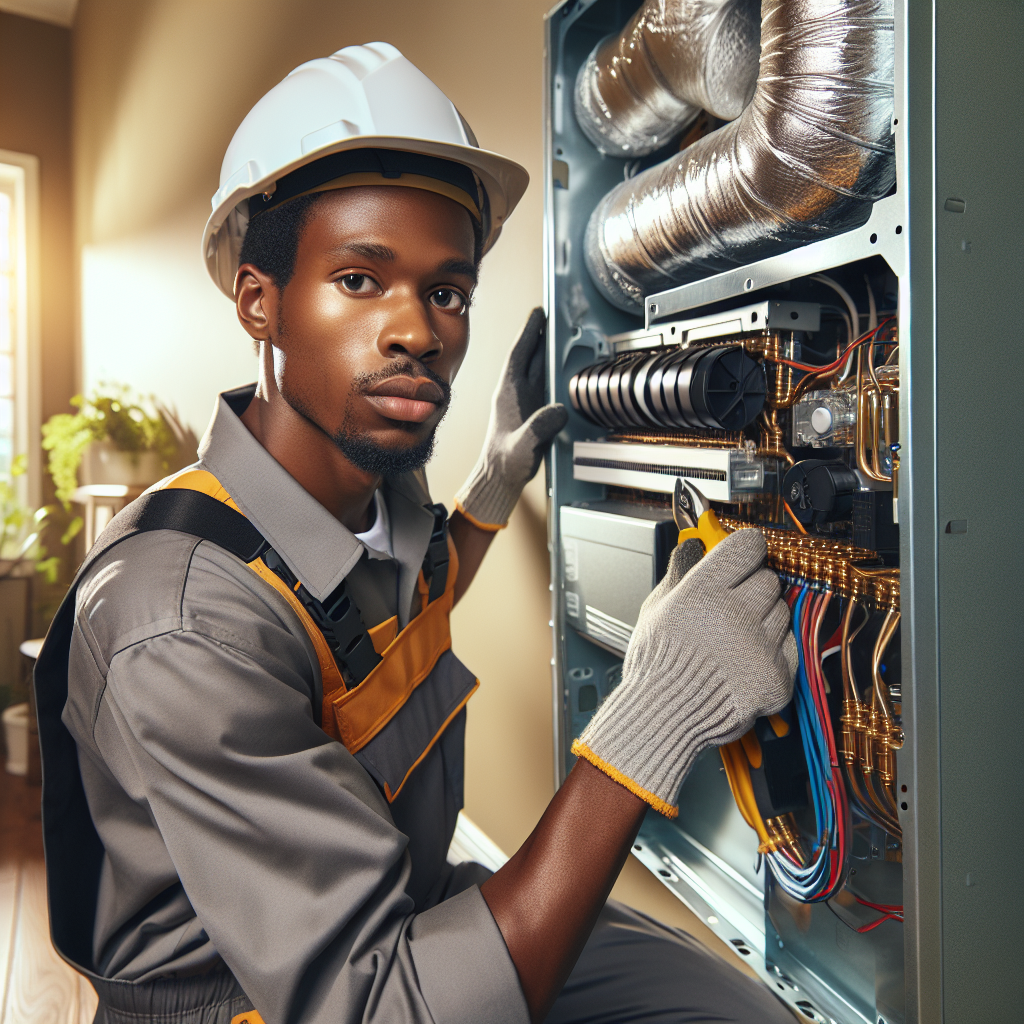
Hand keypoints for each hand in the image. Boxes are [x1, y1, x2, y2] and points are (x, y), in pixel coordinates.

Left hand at [455, 308, 567, 528]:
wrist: (502, 477)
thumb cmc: (506, 463)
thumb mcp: (523, 446)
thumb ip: (538, 429)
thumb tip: (559, 411)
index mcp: (508, 394)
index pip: (519, 355)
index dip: (528, 333)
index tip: (538, 314)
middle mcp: (517, 393)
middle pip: (532, 356)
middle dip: (543, 334)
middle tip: (557, 315)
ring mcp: (526, 401)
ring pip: (540, 368)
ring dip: (551, 350)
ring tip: (565, 332)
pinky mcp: (535, 410)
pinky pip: (548, 384)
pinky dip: (558, 372)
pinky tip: (568, 367)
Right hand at [573, 528, 796, 815]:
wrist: (664, 715)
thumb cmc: (656, 664)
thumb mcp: (656, 608)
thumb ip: (680, 572)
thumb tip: (694, 545)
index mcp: (702, 592)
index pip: (747, 547)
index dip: (747, 549)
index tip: (744, 556)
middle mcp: (734, 615)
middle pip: (768, 579)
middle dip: (753, 587)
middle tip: (733, 605)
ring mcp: (759, 647)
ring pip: (782, 611)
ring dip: (764, 619)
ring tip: (734, 639)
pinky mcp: (776, 677)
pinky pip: (789, 647)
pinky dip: (772, 651)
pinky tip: (744, 662)